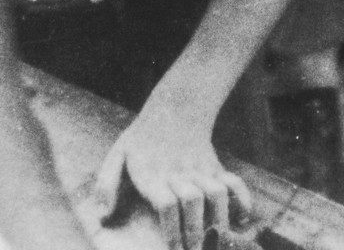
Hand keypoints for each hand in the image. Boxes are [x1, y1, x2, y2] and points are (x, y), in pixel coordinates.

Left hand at [95, 102, 251, 249]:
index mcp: (153, 173)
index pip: (167, 203)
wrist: (175, 108)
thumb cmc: (142, 139)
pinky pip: (234, 182)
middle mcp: (179, 172)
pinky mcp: (216, 167)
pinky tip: (242, 219)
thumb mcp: (118, 154)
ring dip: (219, 220)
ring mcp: (200, 169)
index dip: (172, 227)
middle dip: (196, 232)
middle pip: (193, 202)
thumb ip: (106, 183)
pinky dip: (242, 199)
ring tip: (216, 243)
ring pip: (216, 193)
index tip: (174, 247)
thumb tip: (101, 216)